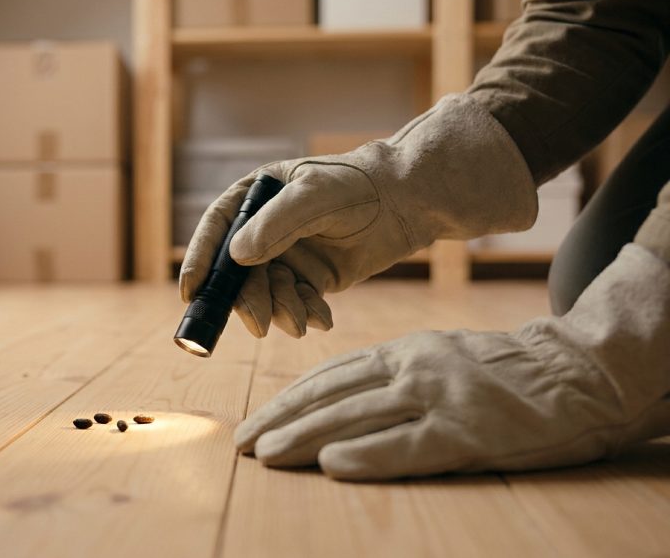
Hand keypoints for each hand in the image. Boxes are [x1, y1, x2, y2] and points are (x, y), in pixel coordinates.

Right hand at [180, 94, 537, 338]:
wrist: (407, 201)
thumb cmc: (359, 185)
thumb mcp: (315, 196)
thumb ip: (276, 224)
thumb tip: (237, 257)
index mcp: (256, 197)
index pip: (218, 229)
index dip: (201, 261)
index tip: (192, 292)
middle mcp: (265, 227)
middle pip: (239, 271)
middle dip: (247, 300)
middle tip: (259, 324)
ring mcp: (288, 254)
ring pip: (267, 292)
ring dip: (280, 311)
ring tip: (301, 320)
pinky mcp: (312, 277)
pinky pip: (296, 302)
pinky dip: (305, 314)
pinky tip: (322, 318)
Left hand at [235, 245, 669, 479]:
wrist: (576, 372)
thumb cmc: (502, 372)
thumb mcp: (437, 357)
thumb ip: (388, 374)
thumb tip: (332, 399)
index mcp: (402, 352)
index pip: (328, 376)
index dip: (285, 401)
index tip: (252, 421)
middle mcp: (412, 368)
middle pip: (330, 396)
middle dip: (280, 420)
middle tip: (241, 443)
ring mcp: (438, 398)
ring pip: (356, 417)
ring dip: (304, 437)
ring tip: (265, 454)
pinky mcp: (467, 432)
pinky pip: (407, 445)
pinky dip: (367, 456)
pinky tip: (332, 466)